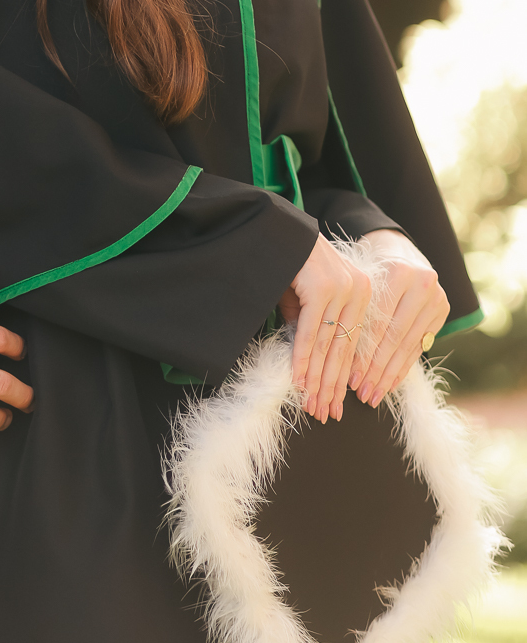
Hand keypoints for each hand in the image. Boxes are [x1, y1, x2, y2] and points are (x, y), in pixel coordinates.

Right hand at [278, 235, 371, 423]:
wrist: (279, 229)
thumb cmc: (292, 263)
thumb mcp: (308, 299)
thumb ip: (315, 327)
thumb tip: (312, 366)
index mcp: (364, 294)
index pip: (353, 344)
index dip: (342, 377)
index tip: (335, 404)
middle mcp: (359, 291)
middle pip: (343, 349)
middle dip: (331, 385)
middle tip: (324, 413)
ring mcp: (343, 289)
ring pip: (328, 344)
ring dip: (317, 378)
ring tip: (312, 404)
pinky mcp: (323, 287)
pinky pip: (312, 331)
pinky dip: (303, 358)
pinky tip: (299, 379)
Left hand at [350, 229, 448, 407]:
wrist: (397, 248)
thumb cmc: (365, 268)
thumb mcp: (355, 281)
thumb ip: (347, 310)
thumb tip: (327, 354)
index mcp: (397, 272)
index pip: (378, 323)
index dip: (363, 353)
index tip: (348, 378)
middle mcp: (422, 283)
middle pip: (395, 337)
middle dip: (376, 369)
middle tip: (362, 394)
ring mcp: (436, 297)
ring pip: (409, 345)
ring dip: (390, 374)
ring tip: (374, 395)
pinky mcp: (442, 311)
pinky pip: (420, 345)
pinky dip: (403, 366)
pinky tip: (390, 384)